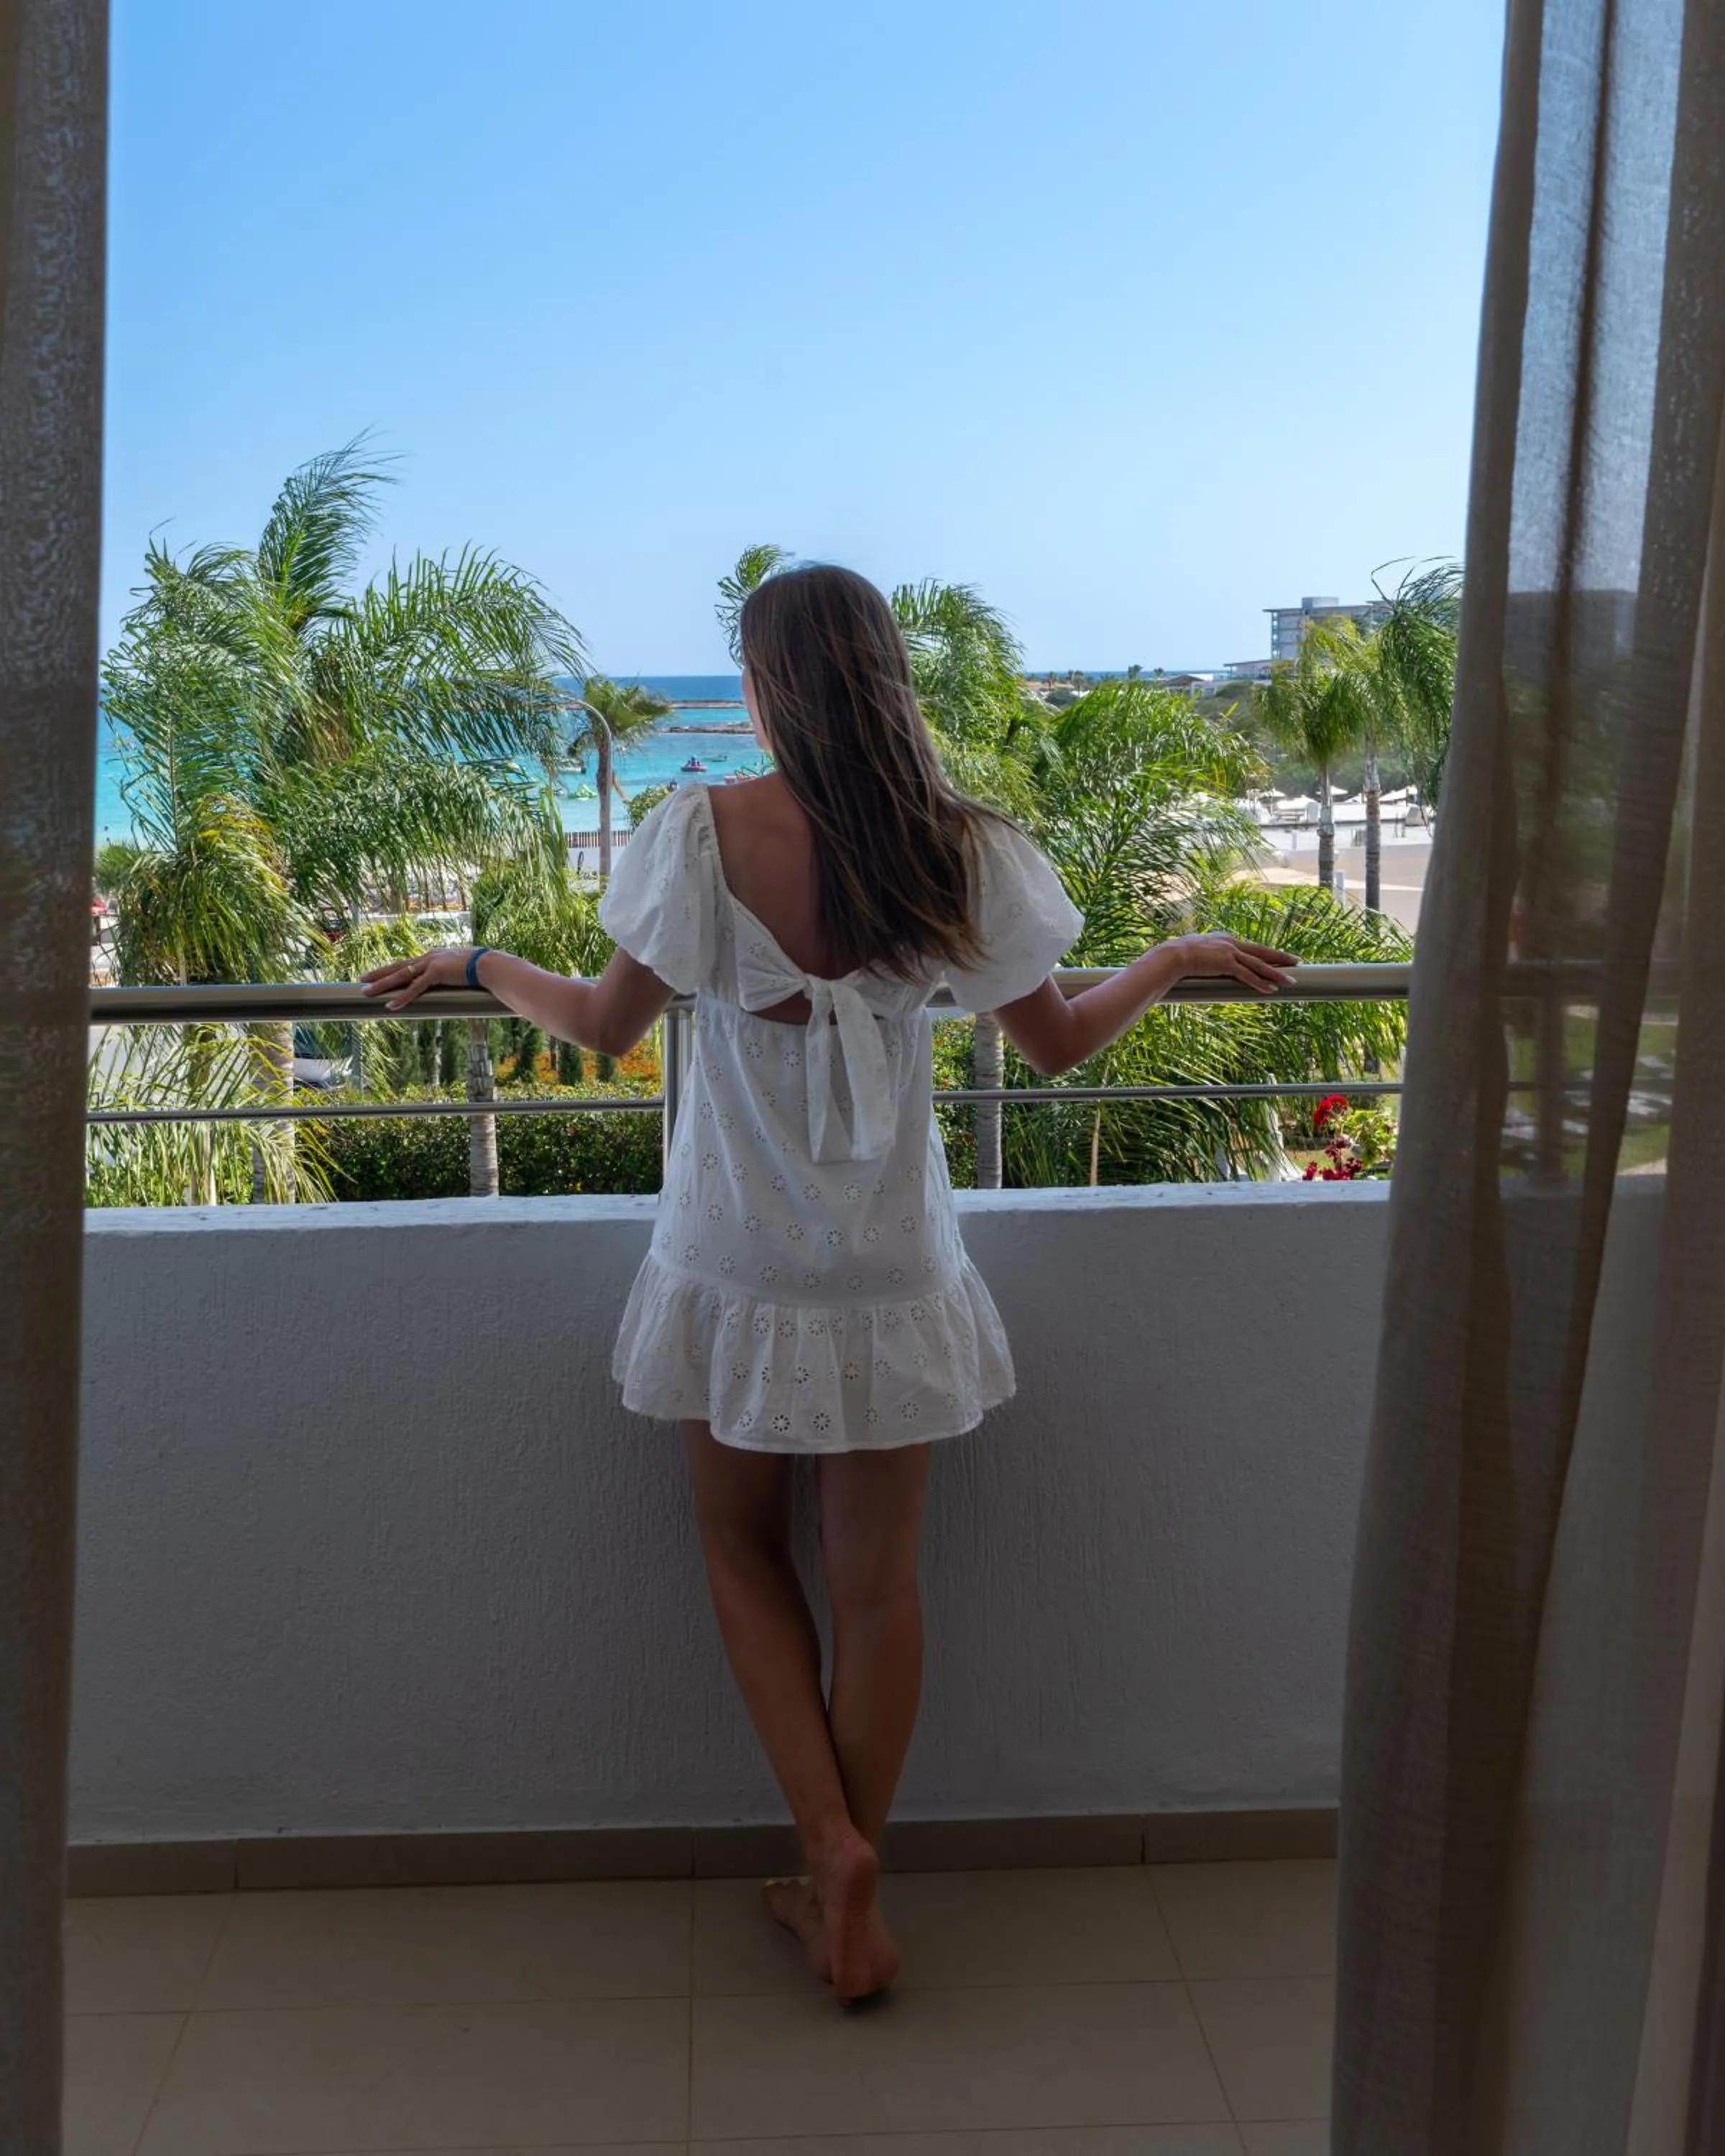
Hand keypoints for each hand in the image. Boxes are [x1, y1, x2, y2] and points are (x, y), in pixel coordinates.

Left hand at [360, 946, 477, 1010]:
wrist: (489, 964)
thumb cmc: (480, 968)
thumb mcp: (460, 970)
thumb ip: (451, 975)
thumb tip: (452, 982)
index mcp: (433, 956)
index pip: (407, 963)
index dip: (391, 969)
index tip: (378, 973)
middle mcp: (428, 957)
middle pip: (398, 967)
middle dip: (379, 974)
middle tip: (361, 979)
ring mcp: (431, 964)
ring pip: (401, 976)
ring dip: (382, 985)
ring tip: (367, 991)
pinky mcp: (436, 973)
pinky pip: (415, 988)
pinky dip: (402, 997)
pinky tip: (390, 1005)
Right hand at [1169, 933, 1298, 994]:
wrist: (1172, 955)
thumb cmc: (1177, 955)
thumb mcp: (1195, 952)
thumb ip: (1203, 957)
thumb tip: (1202, 963)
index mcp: (1225, 939)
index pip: (1250, 947)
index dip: (1265, 953)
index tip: (1277, 956)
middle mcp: (1231, 943)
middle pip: (1261, 951)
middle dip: (1280, 957)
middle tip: (1296, 961)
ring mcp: (1230, 953)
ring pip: (1259, 964)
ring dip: (1276, 973)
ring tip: (1291, 980)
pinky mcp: (1226, 964)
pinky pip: (1248, 975)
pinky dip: (1260, 983)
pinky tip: (1271, 989)